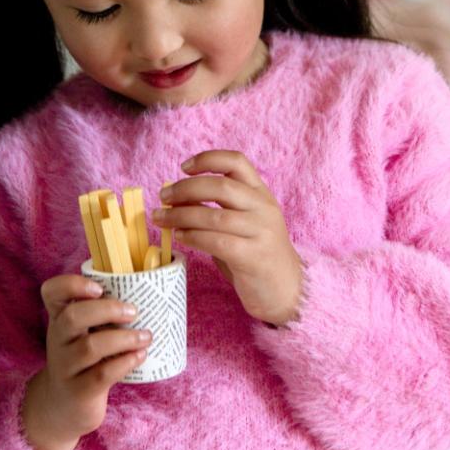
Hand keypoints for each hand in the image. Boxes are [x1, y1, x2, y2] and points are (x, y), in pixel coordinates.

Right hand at [22, 274, 151, 449]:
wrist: (62, 408)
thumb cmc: (80, 360)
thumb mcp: (80, 333)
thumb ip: (97, 314)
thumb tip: (142, 291)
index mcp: (58, 318)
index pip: (52, 292)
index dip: (71, 284)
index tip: (98, 287)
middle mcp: (57, 339)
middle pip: (73, 317)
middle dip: (107, 310)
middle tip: (134, 311)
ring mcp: (65, 367)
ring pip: (91, 347)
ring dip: (124, 338)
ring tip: (146, 336)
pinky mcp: (79, 391)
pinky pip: (102, 373)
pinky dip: (125, 362)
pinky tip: (140, 356)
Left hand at [153, 149, 304, 325]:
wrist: (287, 290)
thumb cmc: (256, 253)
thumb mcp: (244, 221)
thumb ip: (218, 207)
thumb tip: (176, 197)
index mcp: (261, 193)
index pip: (236, 161)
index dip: (207, 159)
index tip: (183, 167)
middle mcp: (263, 208)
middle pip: (220, 185)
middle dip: (185, 188)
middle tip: (163, 196)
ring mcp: (261, 232)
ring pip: (214, 215)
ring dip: (181, 215)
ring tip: (162, 219)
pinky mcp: (254, 257)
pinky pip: (216, 241)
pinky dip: (193, 237)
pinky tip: (180, 237)